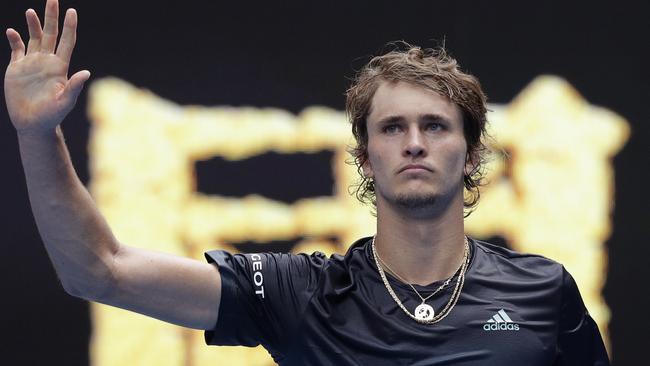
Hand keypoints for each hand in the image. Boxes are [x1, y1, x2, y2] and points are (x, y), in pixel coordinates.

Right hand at [4, 0, 89, 134]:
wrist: (33, 123)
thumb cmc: (52, 115)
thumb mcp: (65, 101)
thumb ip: (74, 87)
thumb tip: (86, 73)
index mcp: (60, 67)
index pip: (67, 41)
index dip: (70, 27)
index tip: (72, 11)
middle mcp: (47, 62)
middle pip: (50, 34)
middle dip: (51, 17)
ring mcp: (32, 64)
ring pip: (33, 38)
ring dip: (32, 25)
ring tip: (31, 11)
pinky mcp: (17, 69)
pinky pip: (16, 49)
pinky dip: (14, 39)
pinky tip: (12, 31)